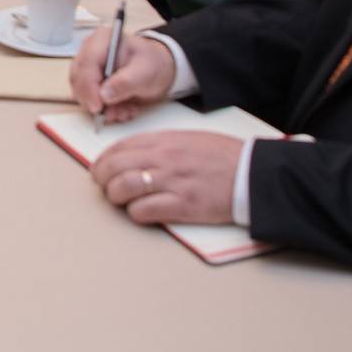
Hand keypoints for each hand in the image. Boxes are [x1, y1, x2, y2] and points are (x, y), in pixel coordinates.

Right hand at [70, 23, 176, 124]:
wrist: (158, 71)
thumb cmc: (153, 64)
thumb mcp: (146, 72)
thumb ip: (127, 82)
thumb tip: (104, 94)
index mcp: (102, 40)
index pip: (86, 64)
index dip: (88, 87)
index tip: (98, 106)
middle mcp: (90, 52)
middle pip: (78, 79)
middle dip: (95, 101)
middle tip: (114, 112)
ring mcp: (87, 68)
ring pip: (80, 93)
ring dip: (103, 109)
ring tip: (124, 110)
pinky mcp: (89, 82)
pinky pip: (88, 101)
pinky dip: (105, 111)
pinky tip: (122, 108)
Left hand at [91, 132, 241, 226]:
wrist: (251, 173)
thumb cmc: (223, 156)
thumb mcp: (188, 138)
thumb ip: (160, 145)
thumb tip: (133, 155)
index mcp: (163, 141)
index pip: (118, 148)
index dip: (103, 161)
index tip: (100, 170)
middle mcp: (163, 159)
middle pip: (114, 168)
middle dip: (102, 180)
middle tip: (105, 188)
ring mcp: (171, 182)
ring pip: (123, 189)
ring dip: (116, 198)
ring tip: (122, 201)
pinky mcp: (182, 205)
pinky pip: (144, 211)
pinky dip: (137, 214)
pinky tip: (143, 213)